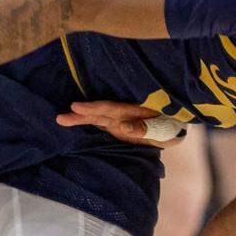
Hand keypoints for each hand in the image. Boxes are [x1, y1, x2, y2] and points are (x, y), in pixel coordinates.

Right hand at [56, 100, 186, 148]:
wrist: (175, 127)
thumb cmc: (171, 126)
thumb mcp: (163, 128)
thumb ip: (145, 127)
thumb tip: (123, 128)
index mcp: (132, 110)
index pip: (109, 108)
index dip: (92, 107)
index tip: (75, 106)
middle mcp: (122, 114)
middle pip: (99, 112)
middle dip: (80, 114)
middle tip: (60, 117)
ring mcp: (119, 120)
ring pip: (96, 118)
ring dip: (79, 119)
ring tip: (60, 119)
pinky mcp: (118, 127)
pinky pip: (100, 124)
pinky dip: (86, 123)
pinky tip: (72, 124)